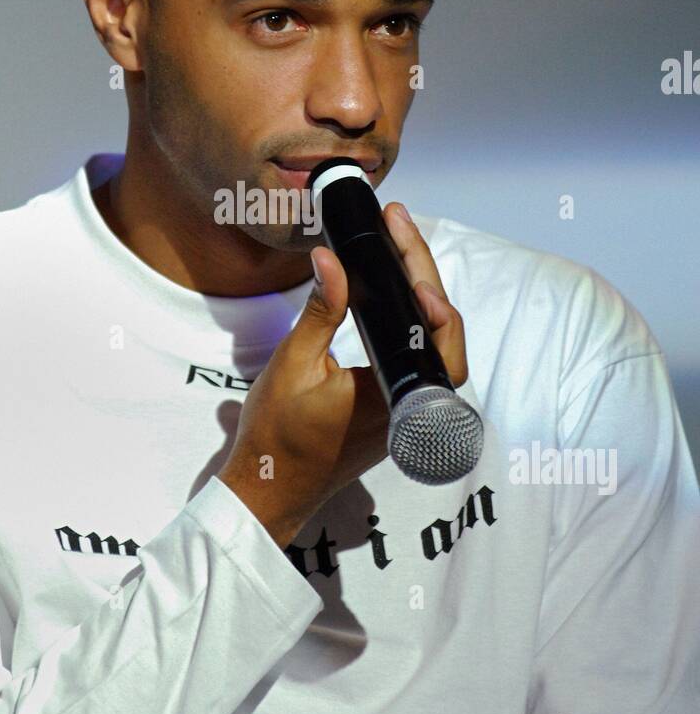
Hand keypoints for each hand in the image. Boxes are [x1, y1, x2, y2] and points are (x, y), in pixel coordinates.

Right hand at [218, 202, 468, 547]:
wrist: (269, 488)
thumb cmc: (276, 436)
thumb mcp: (294, 364)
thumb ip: (322, 310)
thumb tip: (331, 259)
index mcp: (395, 396)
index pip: (439, 334)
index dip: (429, 284)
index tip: (406, 243)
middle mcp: (411, 405)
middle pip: (443, 330)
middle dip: (423, 272)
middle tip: (396, 225)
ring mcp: (405, 409)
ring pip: (434, 343)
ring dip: (420, 295)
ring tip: (398, 246)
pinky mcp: (393, 408)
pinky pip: (416, 356)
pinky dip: (409, 319)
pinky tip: (394, 289)